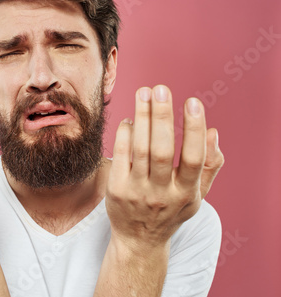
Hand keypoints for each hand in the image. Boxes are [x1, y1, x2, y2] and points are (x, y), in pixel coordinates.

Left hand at [106, 85, 223, 250]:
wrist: (139, 239)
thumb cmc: (170, 210)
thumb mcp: (196, 195)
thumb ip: (209, 166)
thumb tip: (213, 132)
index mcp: (186, 193)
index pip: (192, 157)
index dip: (193, 129)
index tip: (192, 102)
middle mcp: (162, 193)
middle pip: (161, 150)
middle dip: (161, 117)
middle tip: (160, 89)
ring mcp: (137, 192)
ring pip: (139, 149)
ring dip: (141, 118)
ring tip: (143, 93)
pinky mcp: (116, 189)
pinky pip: (119, 155)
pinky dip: (124, 134)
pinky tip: (130, 120)